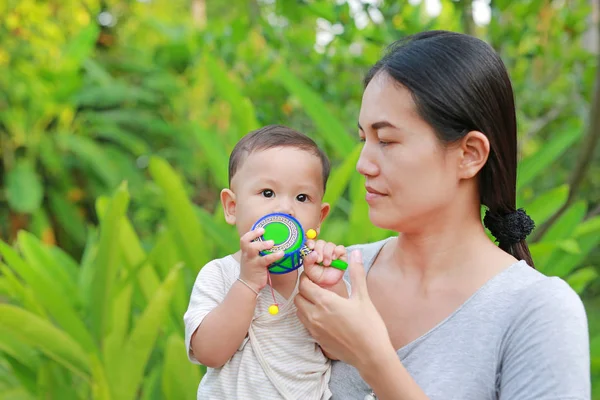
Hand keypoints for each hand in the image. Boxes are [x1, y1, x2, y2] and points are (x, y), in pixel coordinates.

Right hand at [239, 228, 284, 291]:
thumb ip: (257, 250)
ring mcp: (251, 260)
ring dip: (262, 244)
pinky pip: (266, 259)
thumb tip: (271, 241)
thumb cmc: (252, 269)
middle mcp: (246, 254)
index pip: (244, 238)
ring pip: (253, 249)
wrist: (248, 284)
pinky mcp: (258, 267)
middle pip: (245, 241)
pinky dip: (274, 256)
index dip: (251, 232)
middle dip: (254, 234)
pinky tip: (281, 253)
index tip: (260, 228)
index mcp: (245, 251)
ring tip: (272, 243)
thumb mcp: (252, 258)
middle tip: (263, 230)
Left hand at [295, 250, 393, 369]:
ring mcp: (314, 329)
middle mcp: (315, 315)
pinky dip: (308, 316)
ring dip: (305, 303)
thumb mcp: (363, 297)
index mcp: (325, 301)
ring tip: (320, 300)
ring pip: (299, 311)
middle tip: (318, 287)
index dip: (308, 277)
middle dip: (305, 290)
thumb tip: (355, 252)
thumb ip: (356, 273)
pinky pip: (305, 324)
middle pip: (298, 297)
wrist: (371, 356)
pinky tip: (324, 315)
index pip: (304, 284)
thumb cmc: (369, 325)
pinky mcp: (317, 340)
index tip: (316, 275)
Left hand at [303, 239, 346, 286]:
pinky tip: (334, 258)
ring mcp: (332, 250)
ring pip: (330, 245)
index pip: (311, 242)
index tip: (311, 247)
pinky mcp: (341, 254)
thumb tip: (313, 253)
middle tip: (319, 260)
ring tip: (326, 264)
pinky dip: (337, 252)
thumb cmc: (317, 275)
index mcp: (313, 250)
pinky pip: (340, 248)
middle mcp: (322, 248)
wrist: (327, 283)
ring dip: (327, 254)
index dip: (310, 243)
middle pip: (320, 242)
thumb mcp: (309, 269)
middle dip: (319, 250)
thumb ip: (308, 260)